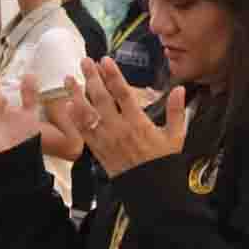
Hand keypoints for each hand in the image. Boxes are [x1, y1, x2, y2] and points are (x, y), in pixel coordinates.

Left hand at [59, 57, 188, 179]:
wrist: (150, 189)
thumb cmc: (162, 161)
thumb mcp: (176, 136)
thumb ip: (177, 111)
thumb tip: (179, 89)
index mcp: (138, 122)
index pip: (123, 93)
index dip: (113, 75)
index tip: (105, 60)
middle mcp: (119, 128)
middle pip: (101, 98)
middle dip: (92, 77)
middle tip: (85, 61)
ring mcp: (106, 139)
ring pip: (87, 113)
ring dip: (76, 95)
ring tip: (69, 79)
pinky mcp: (98, 150)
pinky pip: (83, 132)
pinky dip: (74, 118)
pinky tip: (68, 105)